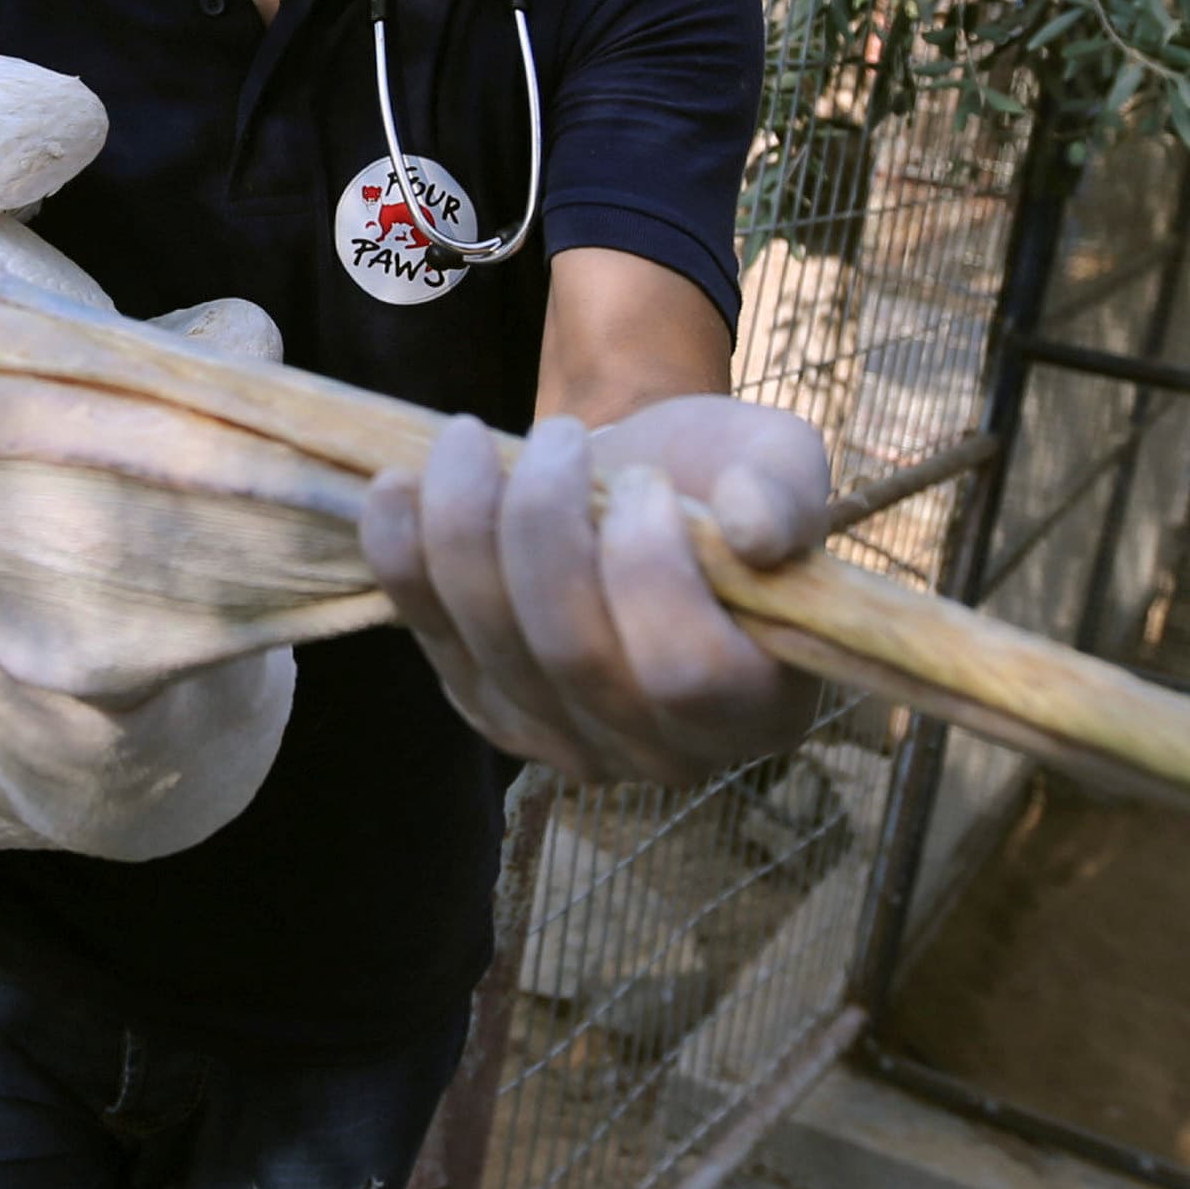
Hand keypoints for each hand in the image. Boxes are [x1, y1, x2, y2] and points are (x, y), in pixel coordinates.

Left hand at [361, 395, 830, 786]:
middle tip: (556, 437)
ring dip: (467, 525)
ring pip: (491, 643)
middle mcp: (658, 751)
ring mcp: (559, 737)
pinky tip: (400, 484)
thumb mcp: (777, 462)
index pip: (689, 673)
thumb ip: (788, 494)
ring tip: (472, 438)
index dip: (652, 570)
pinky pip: (426, 632)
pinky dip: (401, 551)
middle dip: (546, 527)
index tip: (645, 480)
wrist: (637, 478)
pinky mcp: (481, 701)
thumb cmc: (720, 478)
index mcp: (758, 705)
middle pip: (574, 655)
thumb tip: (755, 530)